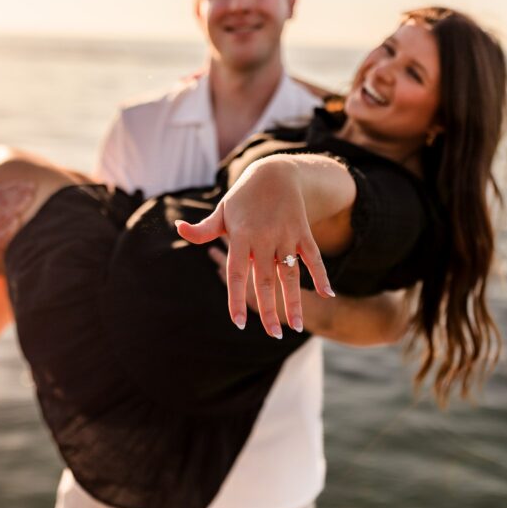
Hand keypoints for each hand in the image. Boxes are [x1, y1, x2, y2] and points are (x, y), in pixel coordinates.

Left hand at [176, 160, 333, 338]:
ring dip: (294, 302)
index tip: (239, 323)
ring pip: (290, 275)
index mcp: (241, 236)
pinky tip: (327, 294)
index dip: (236, 299)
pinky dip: (321, 275)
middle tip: (273, 335)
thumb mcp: (222, 211)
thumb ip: (203, 229)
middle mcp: (264, 238)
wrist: (275, 172)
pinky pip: (314, 257)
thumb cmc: (243, 197)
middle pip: (265, 280)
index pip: (237, 274)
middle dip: (269, 310)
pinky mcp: (303, 233)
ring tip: (296, 327)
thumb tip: (179, 228)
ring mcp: (286, 236)